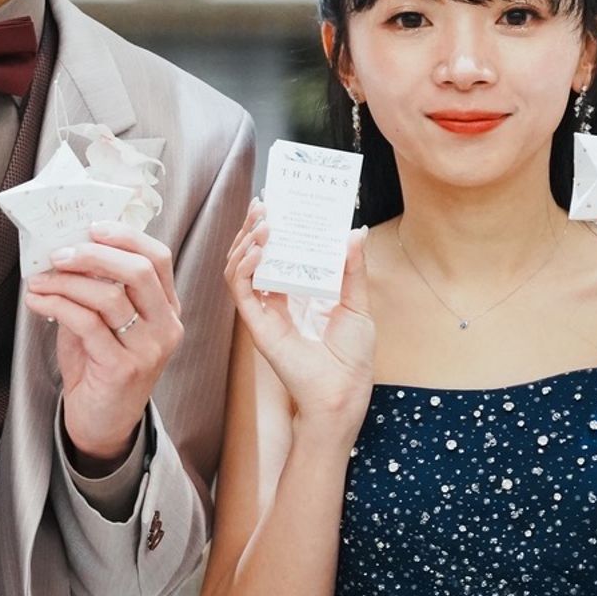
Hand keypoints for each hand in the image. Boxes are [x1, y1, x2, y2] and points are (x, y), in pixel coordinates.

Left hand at [23, 221, 182, 471]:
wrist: (102, 424)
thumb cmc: (100, 367)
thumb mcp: (104, 322)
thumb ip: (96, 289)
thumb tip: (65, 250)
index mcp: (167, 309)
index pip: (158, 258)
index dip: (126, 236)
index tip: (92, 227)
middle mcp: (166, 327)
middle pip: (138, 271)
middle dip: (94, 255)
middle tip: (59, 253)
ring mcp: (148, 350)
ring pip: (110, 296)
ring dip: (67, 282)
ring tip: (39, 279)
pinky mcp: (122, 369)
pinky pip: (87, 323)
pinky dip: (57, 305)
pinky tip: (38, 301)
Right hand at [225, 198, 374, 438]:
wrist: (344, 393)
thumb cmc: (351, 357)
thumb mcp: (357, 302)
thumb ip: (353, 267)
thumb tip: (354, 231)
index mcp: (297, 292)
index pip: (276, 253)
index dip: (271, 228)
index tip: (275, 202)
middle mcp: (275, 299)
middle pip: (252, 256)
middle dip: (253, 228)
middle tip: (264, 204)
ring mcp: (263, 311)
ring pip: (238, 268)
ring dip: (246, 242)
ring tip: (263, 223)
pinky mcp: (257, 324)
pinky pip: (240, 290)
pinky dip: (244, 266)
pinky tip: (258, 250)